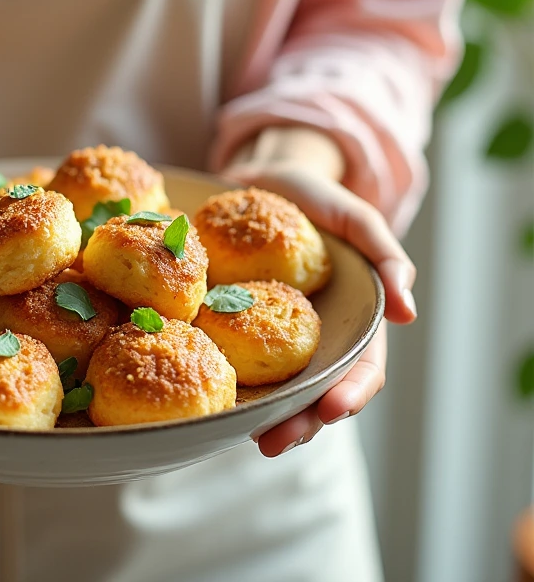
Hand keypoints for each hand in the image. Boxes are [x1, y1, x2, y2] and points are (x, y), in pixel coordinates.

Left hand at [222, 128, 416, 456]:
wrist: (268, 178)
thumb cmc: (320, 198)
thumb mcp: (355, 216)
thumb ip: (385, 253)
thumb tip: (407, 310)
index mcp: (352, 321)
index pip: (361, 370)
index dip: (350, 394)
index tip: (333, 410)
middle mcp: (317, 338)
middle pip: (316, 393)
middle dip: (301, 422)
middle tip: (274, 442)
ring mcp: (277, 335)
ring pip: (277, 387)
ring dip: (265, 416)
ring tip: (245, 434)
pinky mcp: (239, 322)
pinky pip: (236, 356)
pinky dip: (230, 378)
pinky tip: (212, 395)